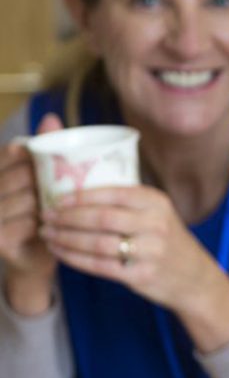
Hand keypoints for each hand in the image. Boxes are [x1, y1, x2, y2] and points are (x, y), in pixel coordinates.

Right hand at [0, 114, 61, 313]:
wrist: (38, 259)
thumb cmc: (47, 215)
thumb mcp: (47, 182)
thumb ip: (48, 153)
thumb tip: (52, 118)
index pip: (13, 153)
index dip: (36, 159)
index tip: (55, 168)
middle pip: (21, 176)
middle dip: (46, 183)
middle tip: (66, 192)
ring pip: (26, 199)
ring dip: (49, 206)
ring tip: (63, 211)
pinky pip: (25, 224)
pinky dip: (44, 226)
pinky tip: (53, 228)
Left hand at [39, 182, 221, 309]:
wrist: (195, 279)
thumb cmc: (167, 242)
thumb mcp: (159, 214)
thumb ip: (128, 203)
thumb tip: (77, 189)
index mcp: (157, 203)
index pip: (113, 193)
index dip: (81, 195)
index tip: (56, 198)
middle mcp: (156, 225)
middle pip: (102, 218)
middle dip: (68, 217)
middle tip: (45, 216)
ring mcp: (150, 252)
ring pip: (97, 243)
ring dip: (66, 238)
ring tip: (48, 234)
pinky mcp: (141, 275)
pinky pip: (100, 266)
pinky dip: (75, 258)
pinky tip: (60, 252)